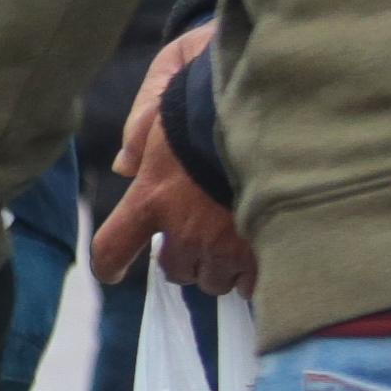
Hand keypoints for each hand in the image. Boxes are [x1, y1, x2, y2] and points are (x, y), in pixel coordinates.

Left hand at [93, 23, 253, 293]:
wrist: (283, 116)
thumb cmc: (219, 105)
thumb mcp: (166, 109)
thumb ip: (138, 138)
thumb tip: (123, 166)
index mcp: (153, 197)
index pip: (111, 249)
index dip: (108, 265)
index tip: (111, 272)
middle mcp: (184, 231)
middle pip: (174, 269)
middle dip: (186, 255)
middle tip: (203, 229)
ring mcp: (225, 248)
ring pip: (215, 279)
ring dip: (221, 264)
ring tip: (237, 232)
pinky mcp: (263, 256)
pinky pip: (251, 285)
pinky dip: (254, 272)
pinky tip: (263, 246)